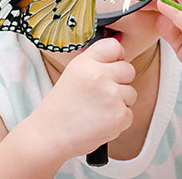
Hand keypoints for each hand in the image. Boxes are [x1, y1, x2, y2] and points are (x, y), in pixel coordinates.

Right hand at [30, 38, 136, 158]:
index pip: (115, 46)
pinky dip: (118, 120)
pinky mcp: (120, 116)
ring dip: (120, 102)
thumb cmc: (62, 105)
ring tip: (99, 108)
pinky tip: (101, 120)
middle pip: (128, 69)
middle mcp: (100, 75)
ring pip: (131, 92)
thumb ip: (96, 61)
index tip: (111, 65)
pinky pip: (129, 113)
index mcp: (86, 62)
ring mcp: (111, 95)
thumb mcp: (74, 72)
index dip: (116, 56)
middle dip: (120, 81)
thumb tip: (120, 54)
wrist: (51, 134)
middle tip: (102, 92)